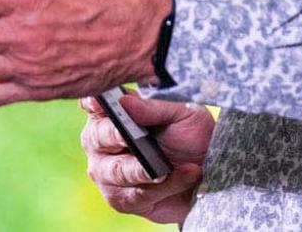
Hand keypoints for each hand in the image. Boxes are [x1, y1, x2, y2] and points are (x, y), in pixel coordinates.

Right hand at [79, 94, 213, 224]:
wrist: (209, 172)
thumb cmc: (191, 135)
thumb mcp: (181, 112)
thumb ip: (153, 108)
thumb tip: (125, 101)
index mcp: (112, 113)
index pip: (93, 103)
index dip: (93, 102)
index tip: (99, 101)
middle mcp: (101, 143)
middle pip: (97, 138)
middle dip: (115, 136)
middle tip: (129, 137)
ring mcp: (107, 173)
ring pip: (116, 171)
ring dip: (143, 170)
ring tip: (165, 168)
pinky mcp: (122, 200)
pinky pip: (137, 195)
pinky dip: (163, 186)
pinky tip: (185, 175)